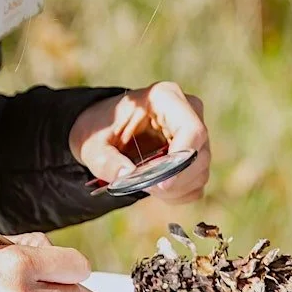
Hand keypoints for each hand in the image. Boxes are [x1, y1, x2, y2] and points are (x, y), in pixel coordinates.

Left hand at [69, 81, 210, 203]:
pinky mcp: (195, 153)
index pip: (191, 129)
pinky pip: (196, 182)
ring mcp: (194, 133)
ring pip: (199, 172)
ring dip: (172, 189)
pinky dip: (176, 193)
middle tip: (141, 184)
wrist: (104, 130)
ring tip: (143, 183)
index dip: (182, 160)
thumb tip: (126, 176)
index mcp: (164, 98)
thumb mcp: (91, 144)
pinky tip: (155, 187)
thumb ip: (105, 161)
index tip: (161, 183)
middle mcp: (187, 111)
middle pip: (198, 155)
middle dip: (172, 179)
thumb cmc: (100, 129)